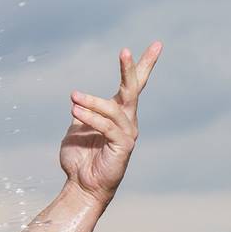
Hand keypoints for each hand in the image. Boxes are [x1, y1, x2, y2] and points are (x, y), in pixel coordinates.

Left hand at [59, 41, 160, 205]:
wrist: (82, 186)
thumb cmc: (79, 160)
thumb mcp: (76, 131)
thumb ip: (81, 116)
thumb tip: (78, 104)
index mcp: (118, 114)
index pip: (133, 86)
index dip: (143, 65)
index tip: (156, 45)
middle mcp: (127, 120)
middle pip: (133, 89)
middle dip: (130, 70)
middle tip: (125, 51)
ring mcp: (127, 132)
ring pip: (113, 108)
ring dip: (91, 101)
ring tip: (74, 97)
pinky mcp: (122, 145)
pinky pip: (106, 126)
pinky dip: (90, 117)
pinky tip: (76, 112)